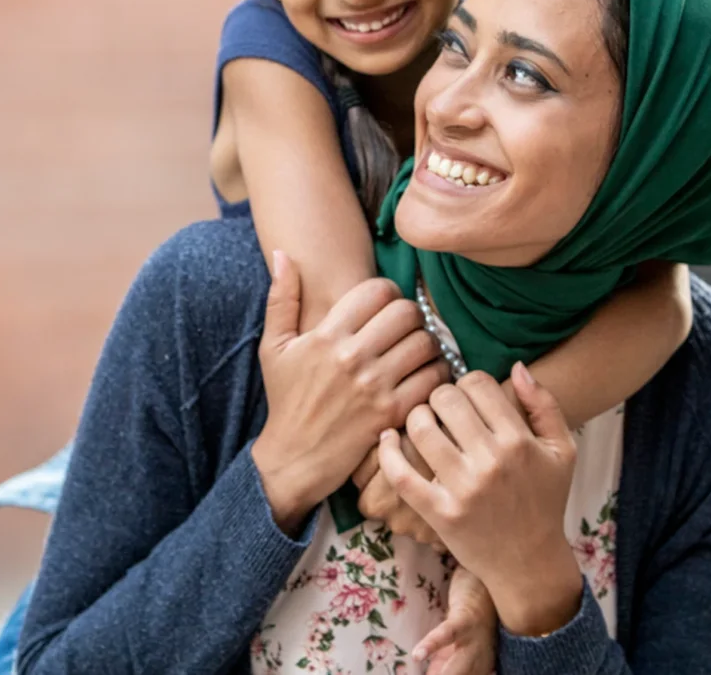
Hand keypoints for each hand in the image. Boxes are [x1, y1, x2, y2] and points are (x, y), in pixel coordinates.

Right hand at [252, 253, 450, 532]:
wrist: (295, 457)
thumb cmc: (286, 399)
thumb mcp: (274, 347)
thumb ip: (281, 297)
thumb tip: (282, 253)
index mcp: (326, 335)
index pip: (377, 290)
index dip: (387, 293)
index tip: (383, 308)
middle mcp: (352, 356)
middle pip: (406, 312)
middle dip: (409, 316)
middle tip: (404, 329)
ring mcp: (375, 386)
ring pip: (425, 344)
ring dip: (426, 345)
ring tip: (415, 353)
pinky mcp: (393, 413)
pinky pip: (433, 379)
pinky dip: (436, 375)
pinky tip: (424, 378)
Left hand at [378, 363, 582, 636]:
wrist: (530, 562)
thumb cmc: (545, 500)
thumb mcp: (562, 451)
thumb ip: (544, 405)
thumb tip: (516, 366)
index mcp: (520, 441)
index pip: (477, 383)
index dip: (467, 382)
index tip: (466, 397)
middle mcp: (492, 462)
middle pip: (445, 398)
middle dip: (439, 397)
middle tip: (442, 409)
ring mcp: (463, 488)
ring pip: (420, 427)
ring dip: (415, 417)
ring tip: (423, 423)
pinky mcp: (439, 512)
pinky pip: (401, 473)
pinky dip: (387, 450)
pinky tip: (387, 438)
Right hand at [413, 566, 496, 674]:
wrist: (482, 581)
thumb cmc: (468, 618)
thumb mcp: (456, 648)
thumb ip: (444, 666)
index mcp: (479, 668)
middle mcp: (481, 658)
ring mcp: (475, 639)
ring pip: (459, 667)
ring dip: (446, 674)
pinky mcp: (465, 618)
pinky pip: (447, 634)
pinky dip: (432, 645)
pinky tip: (417, 654)